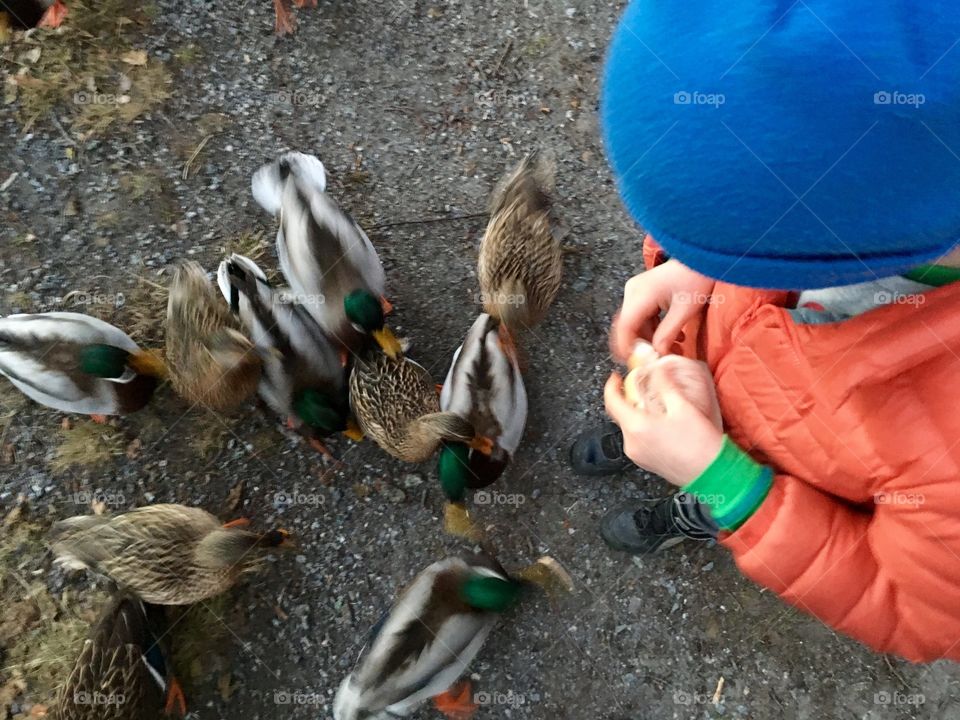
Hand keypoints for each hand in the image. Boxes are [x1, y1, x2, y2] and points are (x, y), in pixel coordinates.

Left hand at [604, 359, 722, 486]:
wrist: (712, 473)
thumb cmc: (699, 444)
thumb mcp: (682, 406)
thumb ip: (664, 384)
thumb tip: (656, 369)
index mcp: (636, 427)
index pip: (612, 402)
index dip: (611, 386)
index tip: (615, 377)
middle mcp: (631, 443)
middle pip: (620, 415)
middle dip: (627, 399)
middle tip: (640, 388)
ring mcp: (637, 455)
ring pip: (630, 428)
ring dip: (637, 414)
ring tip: (655, 405)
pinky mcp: (645, 462)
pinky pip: (637, 440)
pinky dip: (643, 428)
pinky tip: (660, 423)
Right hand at [610, 260, 714, 360]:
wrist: (701, 258)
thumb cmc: (696, 279)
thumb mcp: (684, 310)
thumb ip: (667, 334)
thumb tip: (657, 355)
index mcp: (640, 294)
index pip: (625, 326)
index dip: (627, 347)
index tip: (636, 362)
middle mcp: (632, 292)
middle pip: (628, 326)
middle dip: (641, 345)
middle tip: (658, 359)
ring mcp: (636, 291)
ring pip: (635, 324)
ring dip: (650, 338)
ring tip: (673, 349)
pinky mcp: (643, 293)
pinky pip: (642, 316)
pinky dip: (654, 329)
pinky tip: (672, 337)